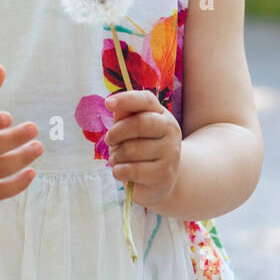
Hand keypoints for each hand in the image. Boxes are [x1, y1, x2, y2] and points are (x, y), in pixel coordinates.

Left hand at [105, 90, 180, 209]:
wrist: (161, 179)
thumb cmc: (141, 149)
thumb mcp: (132, 129)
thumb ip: (124, 115)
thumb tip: (114, 104)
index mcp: (162, 114)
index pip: (146, 100)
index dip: (126, 99)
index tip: (108, 103)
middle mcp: (171, 130)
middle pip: (139, 124)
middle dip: (116, 133)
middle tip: (109, 141)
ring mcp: (170, 153)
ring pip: (132, 150)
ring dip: (116, 155)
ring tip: (117, 158)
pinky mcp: (164, 174)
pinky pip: (132, 170)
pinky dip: (119, 171)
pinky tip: (121, 171)